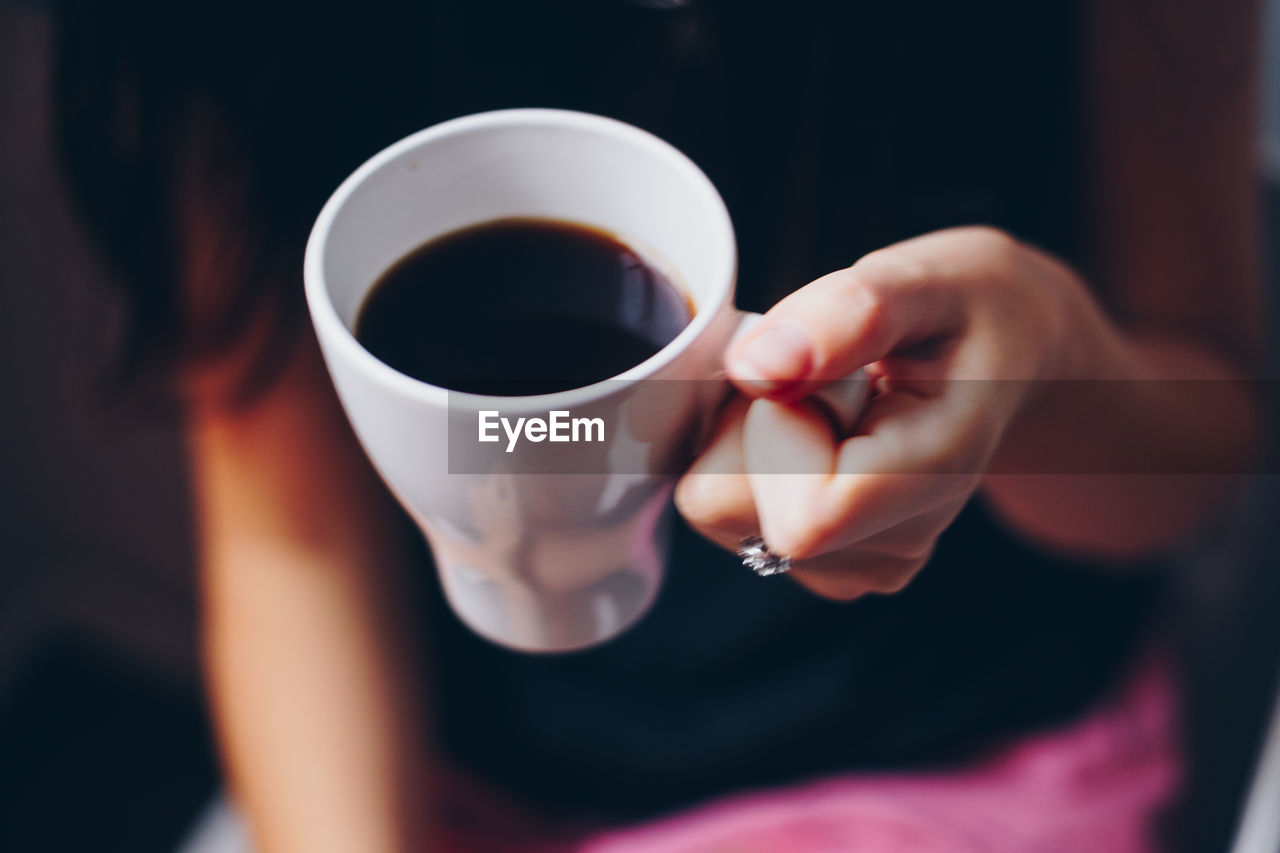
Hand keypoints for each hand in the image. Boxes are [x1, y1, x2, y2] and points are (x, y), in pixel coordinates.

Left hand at [675, 226, 1087, 599]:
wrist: (1006, 355)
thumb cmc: (969, 312)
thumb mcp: (926, 281)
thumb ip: (847, 314)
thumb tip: (754, 366)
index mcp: (932, 480)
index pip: (799, 515)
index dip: (772, 428)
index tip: (820, 371)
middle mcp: (890, 545)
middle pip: (725, 508)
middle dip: (747, 426)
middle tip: (821, 377)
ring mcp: (853, 562)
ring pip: (715, 507)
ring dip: (747, 439)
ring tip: (828, 400)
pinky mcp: (819, 557)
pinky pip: (722, 509)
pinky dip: (748, 459)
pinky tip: (816, 429)